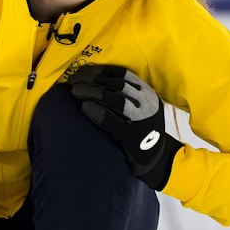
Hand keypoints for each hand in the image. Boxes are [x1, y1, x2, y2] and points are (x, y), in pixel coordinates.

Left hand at [69, 64, 182, 190]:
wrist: (156, 158)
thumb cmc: (142, 129)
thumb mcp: (141, 106)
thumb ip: (125, 94)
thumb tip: (91, 79)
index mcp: (147, 93)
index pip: (122, 74)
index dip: (100, 71)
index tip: (81, 71)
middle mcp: (146, 104)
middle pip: (117, 84)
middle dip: (92, 80)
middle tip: (73, 81)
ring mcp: (141, 120)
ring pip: (116, 100)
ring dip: (93, 92)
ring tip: (75, 91)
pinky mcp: (133, 139)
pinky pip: (114, 123)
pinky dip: (98, 113)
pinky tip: (85, 107)